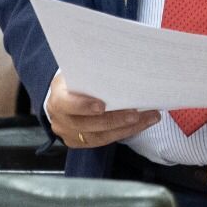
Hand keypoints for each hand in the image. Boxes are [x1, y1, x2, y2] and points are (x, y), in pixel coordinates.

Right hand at [45, 72, 160, 148]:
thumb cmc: (75, 80)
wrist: (63, 96)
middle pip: (88, 124)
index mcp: (57, 97)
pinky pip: (105, 140)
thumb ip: (91, 74)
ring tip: (148, 118)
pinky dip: (125, 132)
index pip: (66, 104)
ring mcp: (70, 134)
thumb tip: (118, 64)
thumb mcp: (77, 73)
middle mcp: (60, 120)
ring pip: (100, 136)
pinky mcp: (80, 143)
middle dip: (115, 119)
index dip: (83, 106)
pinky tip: (141, 124)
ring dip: (127, 128)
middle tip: (136, 113)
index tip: (102, 105)